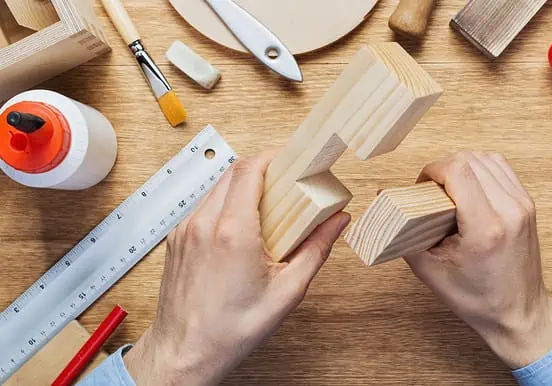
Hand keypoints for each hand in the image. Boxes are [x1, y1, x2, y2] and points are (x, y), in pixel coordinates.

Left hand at [123, 153, 350, 384]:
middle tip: (285, 184)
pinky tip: (241, 230)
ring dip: (242, 189)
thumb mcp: (287, 292)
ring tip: (266, 209)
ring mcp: (186, 231)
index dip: (272, 157)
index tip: (290, 160)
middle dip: (261, 171)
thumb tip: (338, 222)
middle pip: (233, 173)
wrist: (184, 353)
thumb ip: (316, 249)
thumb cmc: (229, 330)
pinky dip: (224, 207)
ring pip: (216, 189)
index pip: (250, 170)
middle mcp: (204, 225)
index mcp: (232, 233)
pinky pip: (204, 208)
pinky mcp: (177, 240)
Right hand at [405, 151, 551, 368]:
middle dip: (444, 168)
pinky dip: (481, 170)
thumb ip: (404, 232)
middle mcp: (509, 211)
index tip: (422, 186)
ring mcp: (523, 205)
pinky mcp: (528, 204)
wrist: (518, 313)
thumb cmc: (479, 298)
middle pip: (470, 160)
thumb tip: (386, 199)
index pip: (458, 171)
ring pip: (487, 158)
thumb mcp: (430, 270)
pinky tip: (469, 188)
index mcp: (485, 228)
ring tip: (449, 188)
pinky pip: (502, 168)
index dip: (432, 170)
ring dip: (463, 165)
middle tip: (431, 191)